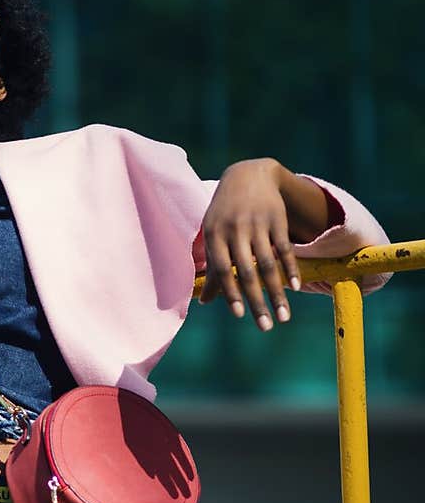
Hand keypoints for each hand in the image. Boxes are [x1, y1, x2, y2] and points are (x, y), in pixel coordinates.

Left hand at [197, 158, 300, 331]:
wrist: (248, 174)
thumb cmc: (225, 212)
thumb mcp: (213, 234)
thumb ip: (213, 268)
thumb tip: (205, 303)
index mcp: (215, 235)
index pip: (223, 270)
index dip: (231, 293)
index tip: (241, 315)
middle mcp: (235, 230)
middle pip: (247, 273)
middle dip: (257, 302)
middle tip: (265, 328)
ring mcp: (257, 224)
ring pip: (268, 265)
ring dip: (277, 293)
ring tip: (284, 317)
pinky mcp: (277, 219)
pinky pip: (285, 249)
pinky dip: (291, 269)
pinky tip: (296, 288)